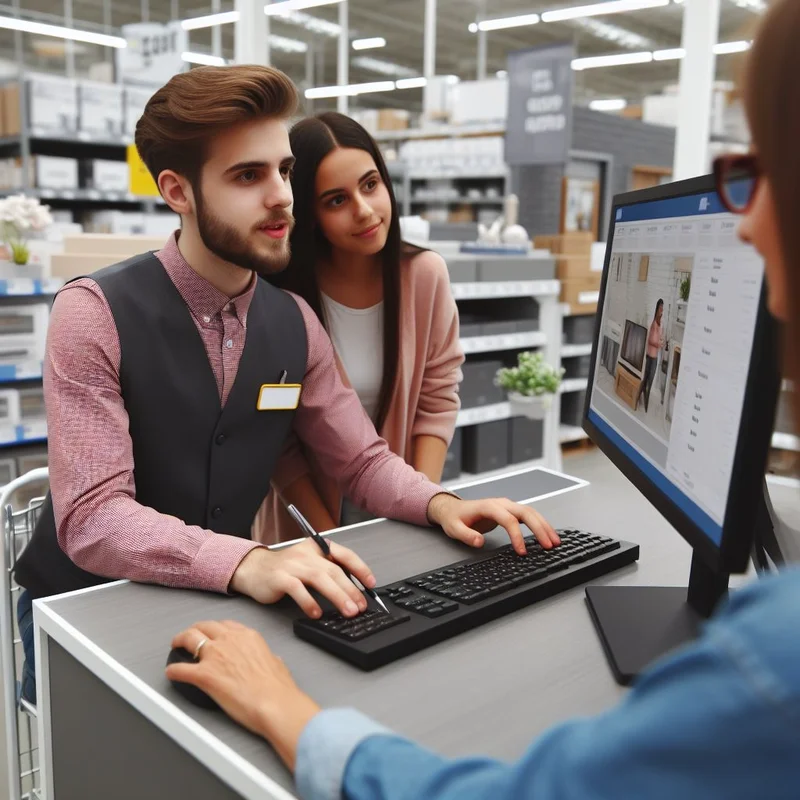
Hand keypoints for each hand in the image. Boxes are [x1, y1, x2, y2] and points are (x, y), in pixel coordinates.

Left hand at [166, 621, 318, 771]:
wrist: (274, 703)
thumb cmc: (278, 688)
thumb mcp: (277, 664)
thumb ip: (269, 658)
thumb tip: (271, 660)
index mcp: (248, 637)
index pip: (225, 625)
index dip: (215, 628)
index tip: (212, 632)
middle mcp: (229, 641)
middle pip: (205, 626)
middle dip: (195, 629)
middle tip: (189, 635)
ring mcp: (215, 656)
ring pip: (189, 638)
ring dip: (180, 640)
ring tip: (176, 645)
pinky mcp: (204, 675)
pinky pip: (181, 669)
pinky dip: (173, 671)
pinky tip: (171, 673)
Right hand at [230, 540, 375, 618]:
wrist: (253, 569)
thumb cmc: (286, 569)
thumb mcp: (310, 564)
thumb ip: (329, 572)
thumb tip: (354, 592)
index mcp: (318, 547)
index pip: (344, 555)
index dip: (360, 569)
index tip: (371, 584)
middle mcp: (307, 553)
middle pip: (334, 570)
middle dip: (351, 589)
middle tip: (361, 606)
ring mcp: (293, 564)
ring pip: (319, 578)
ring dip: (337, 596)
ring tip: (348, 611)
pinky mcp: (279, 578)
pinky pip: (297, 589)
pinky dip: (308, 601)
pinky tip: (317, 613)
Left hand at [426, 494, 559, 555]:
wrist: (453, 508)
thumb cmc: (455, 518)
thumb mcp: (454, 528)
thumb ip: (466, 535)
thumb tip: (479, 542)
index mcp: (489, 506)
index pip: (508, 519)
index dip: (517, 536)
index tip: (522, 552)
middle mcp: (501, 503)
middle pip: (526, 512)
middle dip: (540, 528)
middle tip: (550, 545)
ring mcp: (507, 506)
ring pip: (531, 512)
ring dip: (544, 526)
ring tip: (555, 541)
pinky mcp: (510, 511)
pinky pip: (529, 515)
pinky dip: (540, 524)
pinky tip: (548, 534)